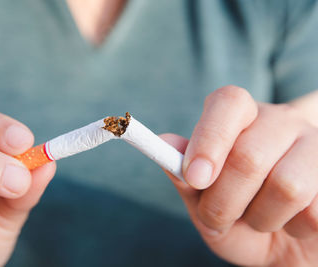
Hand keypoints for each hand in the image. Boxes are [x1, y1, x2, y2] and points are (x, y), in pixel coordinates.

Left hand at [161, 86, 317, 266]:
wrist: (281, 247)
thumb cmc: (237, 219)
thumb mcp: (203, 201)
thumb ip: (184, 175)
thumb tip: (165, 142)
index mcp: (242, 118)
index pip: (229, 102)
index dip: (209, 139)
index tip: (195, 178)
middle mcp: (280, 123)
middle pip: (248, 155)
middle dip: (223, 201)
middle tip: (217, 217)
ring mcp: (315, 146)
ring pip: (286, 186)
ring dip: (261, 219)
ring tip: (259, 220)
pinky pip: (315, 212)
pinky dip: (293, 230)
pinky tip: (291, 223)